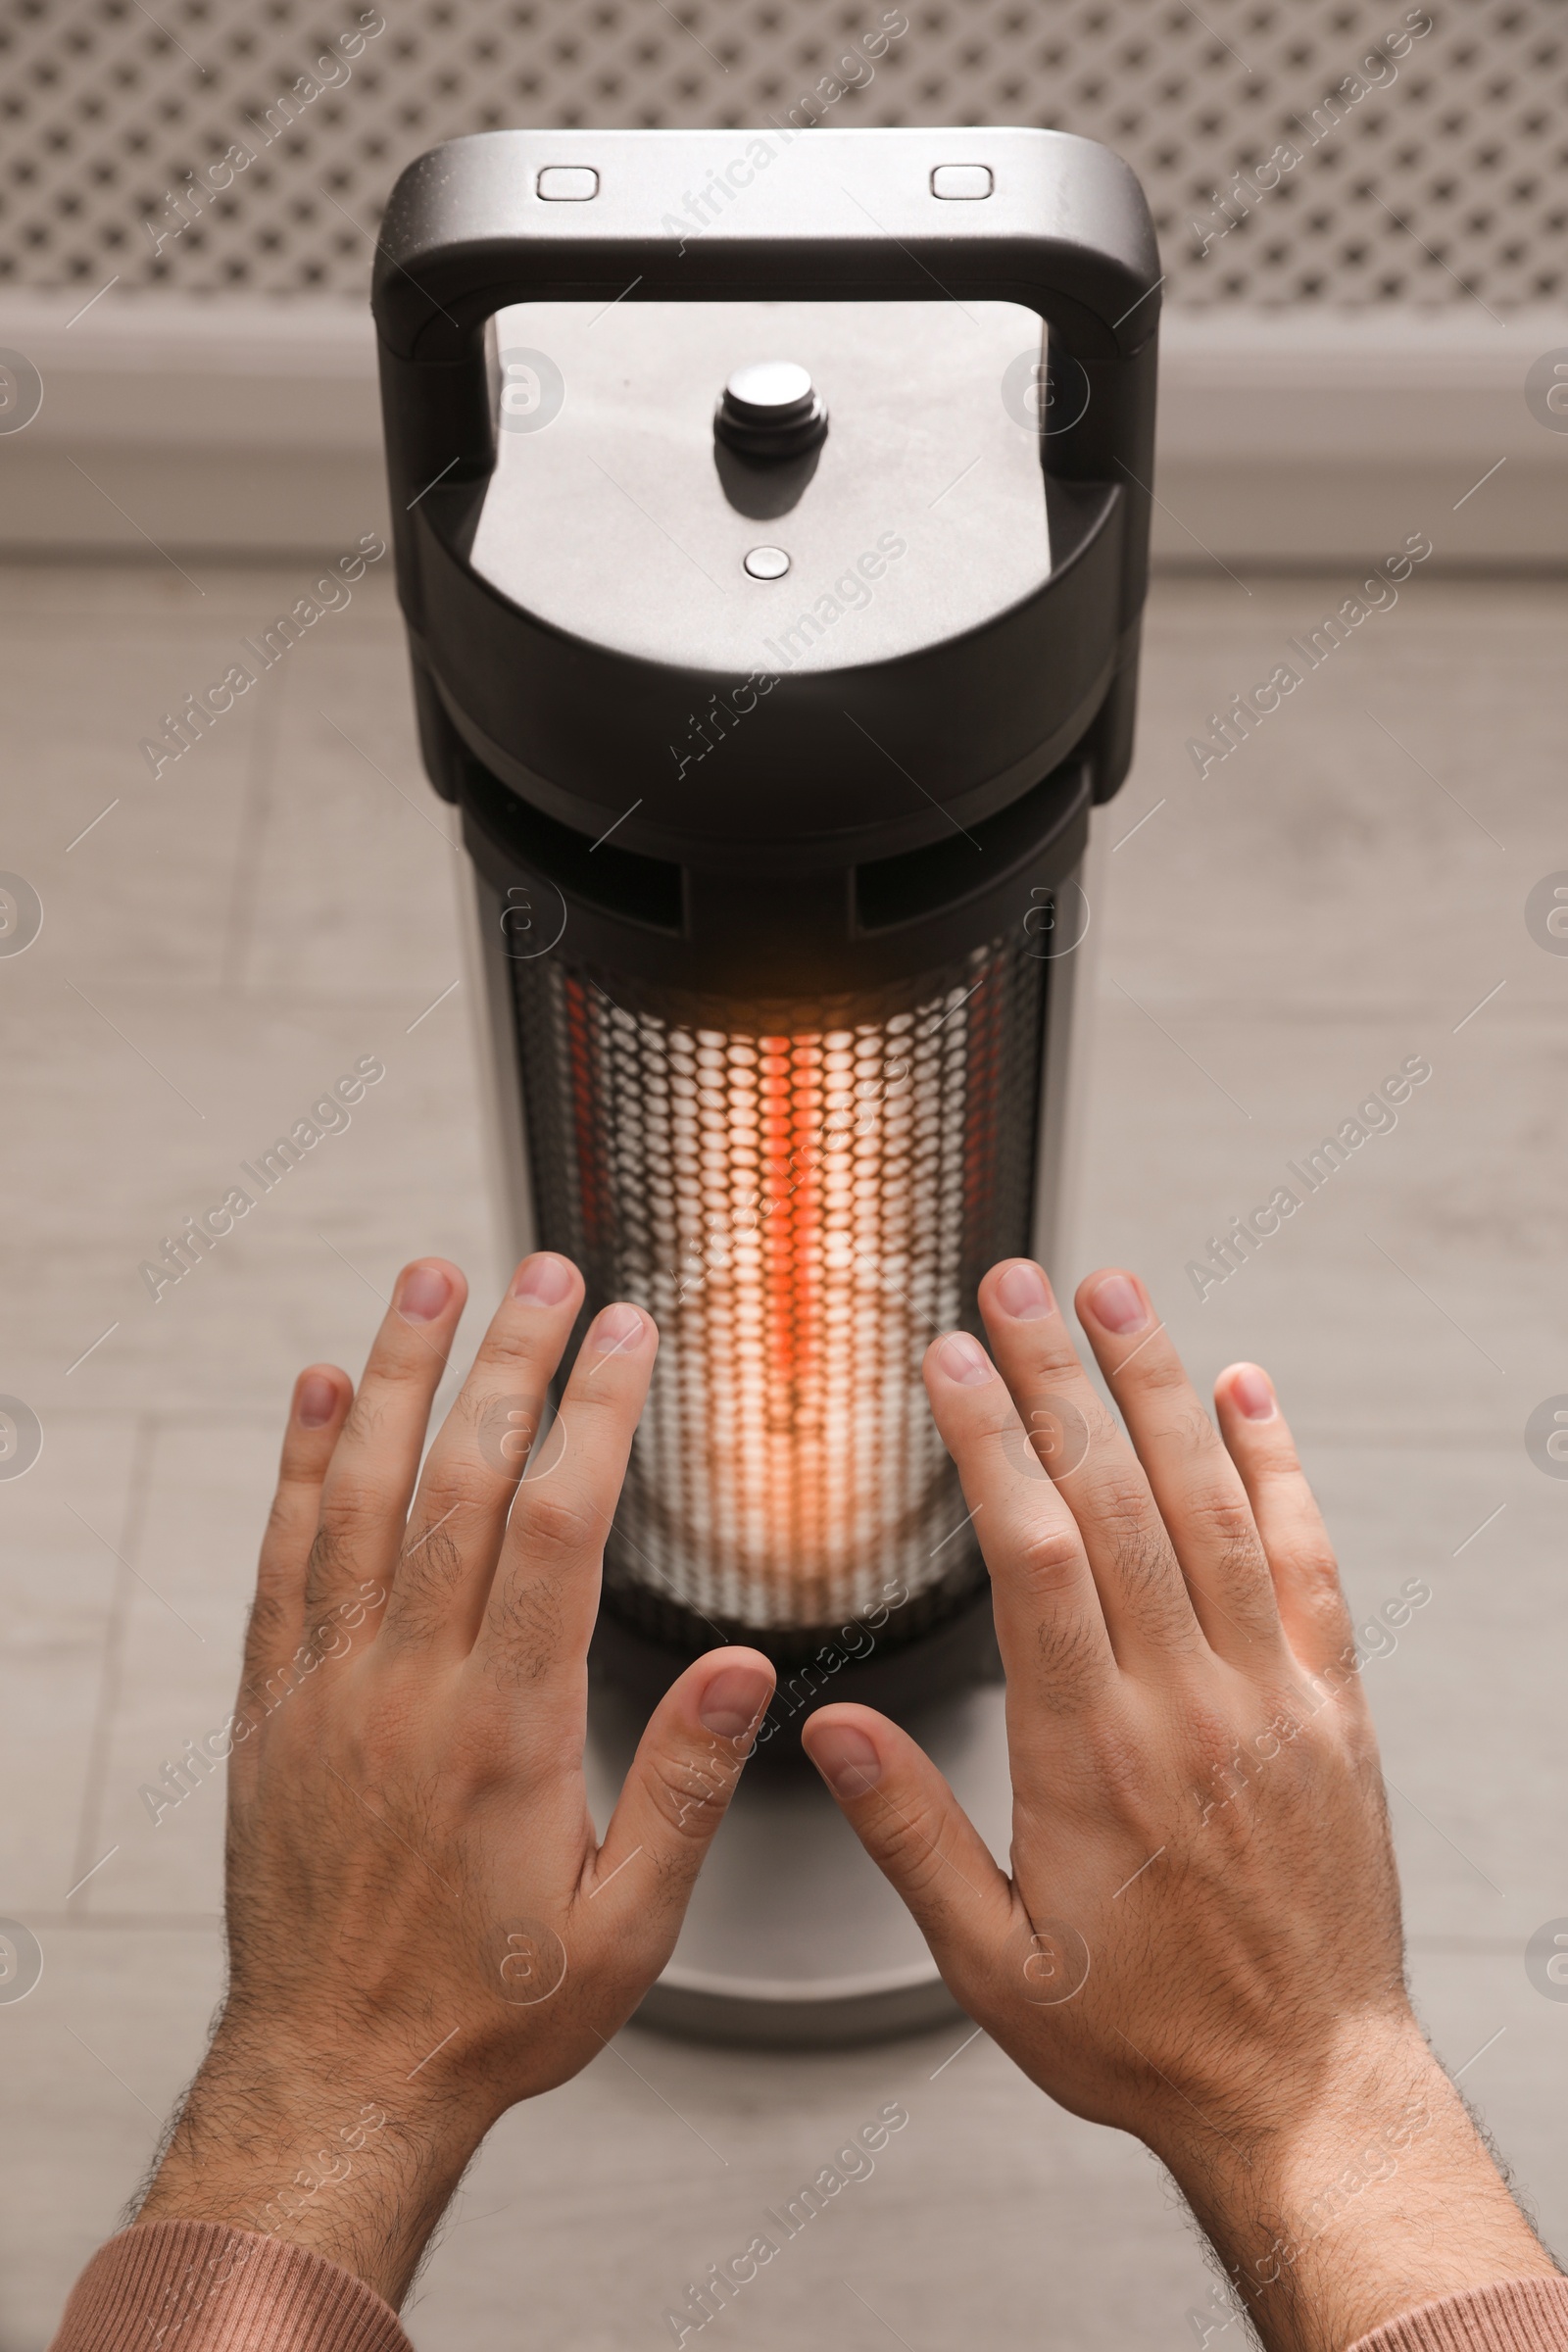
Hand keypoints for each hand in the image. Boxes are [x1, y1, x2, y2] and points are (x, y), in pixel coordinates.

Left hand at [137, 1252, 773, 2306]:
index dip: (593, 1410)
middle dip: (508, 1358)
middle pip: (462, 1479)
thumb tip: (747, 1668)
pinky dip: (302, 1464)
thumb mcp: (629, 1923)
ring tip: (429, 1280)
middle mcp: (410, 1685)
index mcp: (508, 1726)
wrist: (336, 2073)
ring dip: (400, 1374)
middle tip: (543, 1270)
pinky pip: (284, 1557)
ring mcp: (331, 1686)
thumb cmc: (489, 2008)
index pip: (557, 1524)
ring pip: (362, 1494)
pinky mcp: (277, 1703)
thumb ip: (686, 1782)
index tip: (624, 1330)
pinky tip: (321, 1392)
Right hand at [801, 1260, 1554, 2351]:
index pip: (1033, 1555)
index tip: (950, 1362)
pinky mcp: (1333, 1710)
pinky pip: (1310, 1564)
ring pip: (1214, 1507)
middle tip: (1017, 1284)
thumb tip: (831, 1734)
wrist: (1306, 2090)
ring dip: (1162, 1389)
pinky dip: (1280, 1468)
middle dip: (1058, 1377)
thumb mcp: (993, 1965)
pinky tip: (1248, 1396)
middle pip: (1118, 1501)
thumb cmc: (1146, 2036)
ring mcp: (1271, 1699)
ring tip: (1118, 1298)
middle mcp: (1186, 1708)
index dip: (990, 1442)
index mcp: (1091, 1759)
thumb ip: (910, 1838)